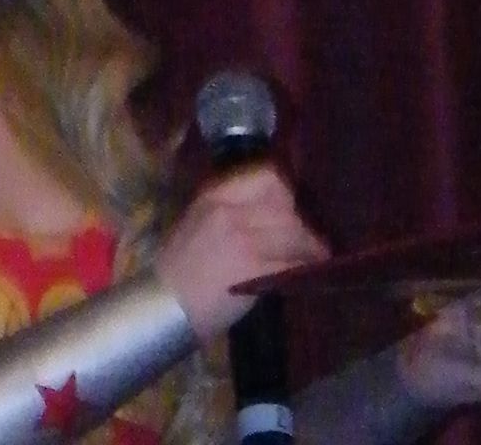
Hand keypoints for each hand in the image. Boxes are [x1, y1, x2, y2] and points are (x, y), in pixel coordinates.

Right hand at [154, 167, 325, 341]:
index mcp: (214, 195)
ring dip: (308, 246)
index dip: (285, 192)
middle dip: (301, 222)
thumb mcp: (198, 222)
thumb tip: (266, 211)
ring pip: (292, 231)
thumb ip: (228, 210)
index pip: (265, 176)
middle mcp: (230, 210)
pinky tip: (307, 275)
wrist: (165, 304)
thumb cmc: (178, 268)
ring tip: (315, 257)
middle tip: (308, 238)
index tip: (292, 207)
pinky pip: (290, 262)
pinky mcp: (254, 268)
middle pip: (284, 204)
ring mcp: (243, 238)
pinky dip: (303, 268)